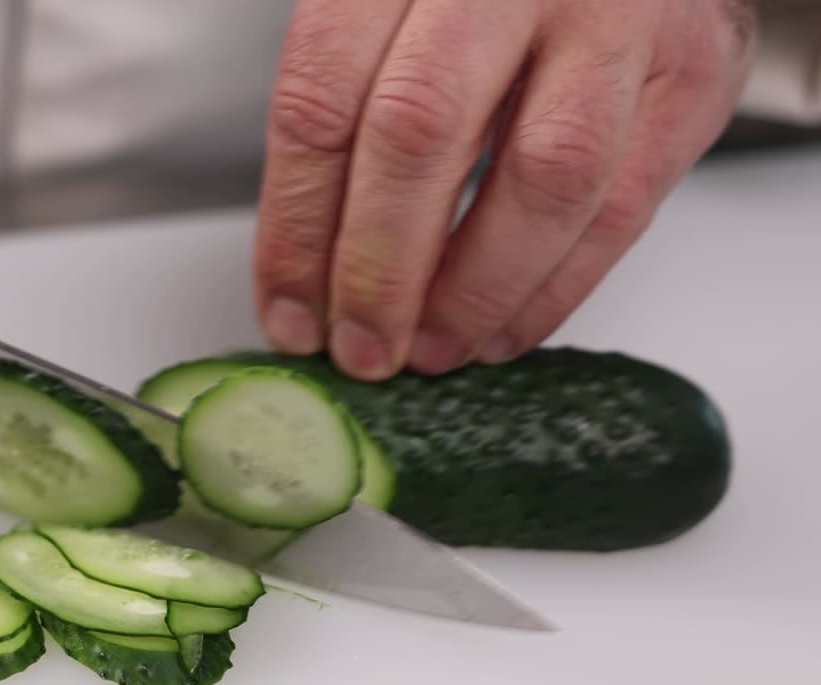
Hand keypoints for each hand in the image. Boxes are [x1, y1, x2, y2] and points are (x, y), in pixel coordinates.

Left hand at [253, 0, 756, 379]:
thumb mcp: (392, 7)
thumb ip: (349, 108)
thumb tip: (307, 275)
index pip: (321, 101)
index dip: (296, 228)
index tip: (287, 312)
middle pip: (419, 134)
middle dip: (379, 271)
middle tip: (359, 350)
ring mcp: (617, 15)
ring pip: (539, 180)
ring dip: (472, 294)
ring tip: (428, 353)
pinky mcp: (695, 72)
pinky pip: (622, 207)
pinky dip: (554, 290)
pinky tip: (500, 330)